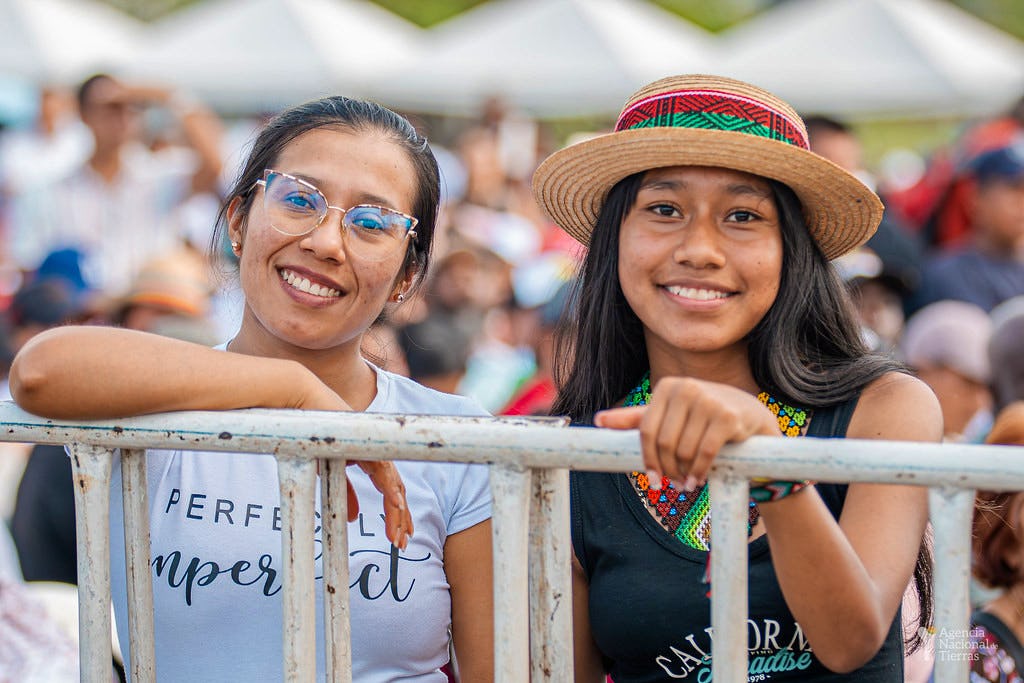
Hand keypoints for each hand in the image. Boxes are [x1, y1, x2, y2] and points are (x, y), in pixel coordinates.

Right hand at [295, 375, 412, 548]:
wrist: (300, 402)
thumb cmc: (311, 435)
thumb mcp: (328, 473)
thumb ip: (343, 493)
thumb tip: (351, 519)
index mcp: (370, 459)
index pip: (390, 490)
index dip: (397, 514)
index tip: (399, 536)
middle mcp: (376, 453)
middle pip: (397, 491)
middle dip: (402, 519)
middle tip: (403, 543)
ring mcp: (373, 446)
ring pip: (394, 485)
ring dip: (398, 513)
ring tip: (399, 537)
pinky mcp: (365, 441)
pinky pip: (383, 470)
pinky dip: (391, 489)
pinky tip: (398, 506)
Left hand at [594, 377, 777, 488]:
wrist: (751, 416)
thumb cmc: (703, 417)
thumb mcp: (670, 415)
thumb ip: (635, 418)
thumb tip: (598, 420)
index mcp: (667, 386)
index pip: (646, 430)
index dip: (647, 459)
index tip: (652, 479)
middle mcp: (686, 387)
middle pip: (664, 442)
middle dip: (667, 469)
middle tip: (674, 484)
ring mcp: (708, 400)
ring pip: (683, 449)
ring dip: (684, 473)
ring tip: (688, 482)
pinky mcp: (728, 417)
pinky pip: (704, 452)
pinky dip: (699, 471)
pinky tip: (698, 481)